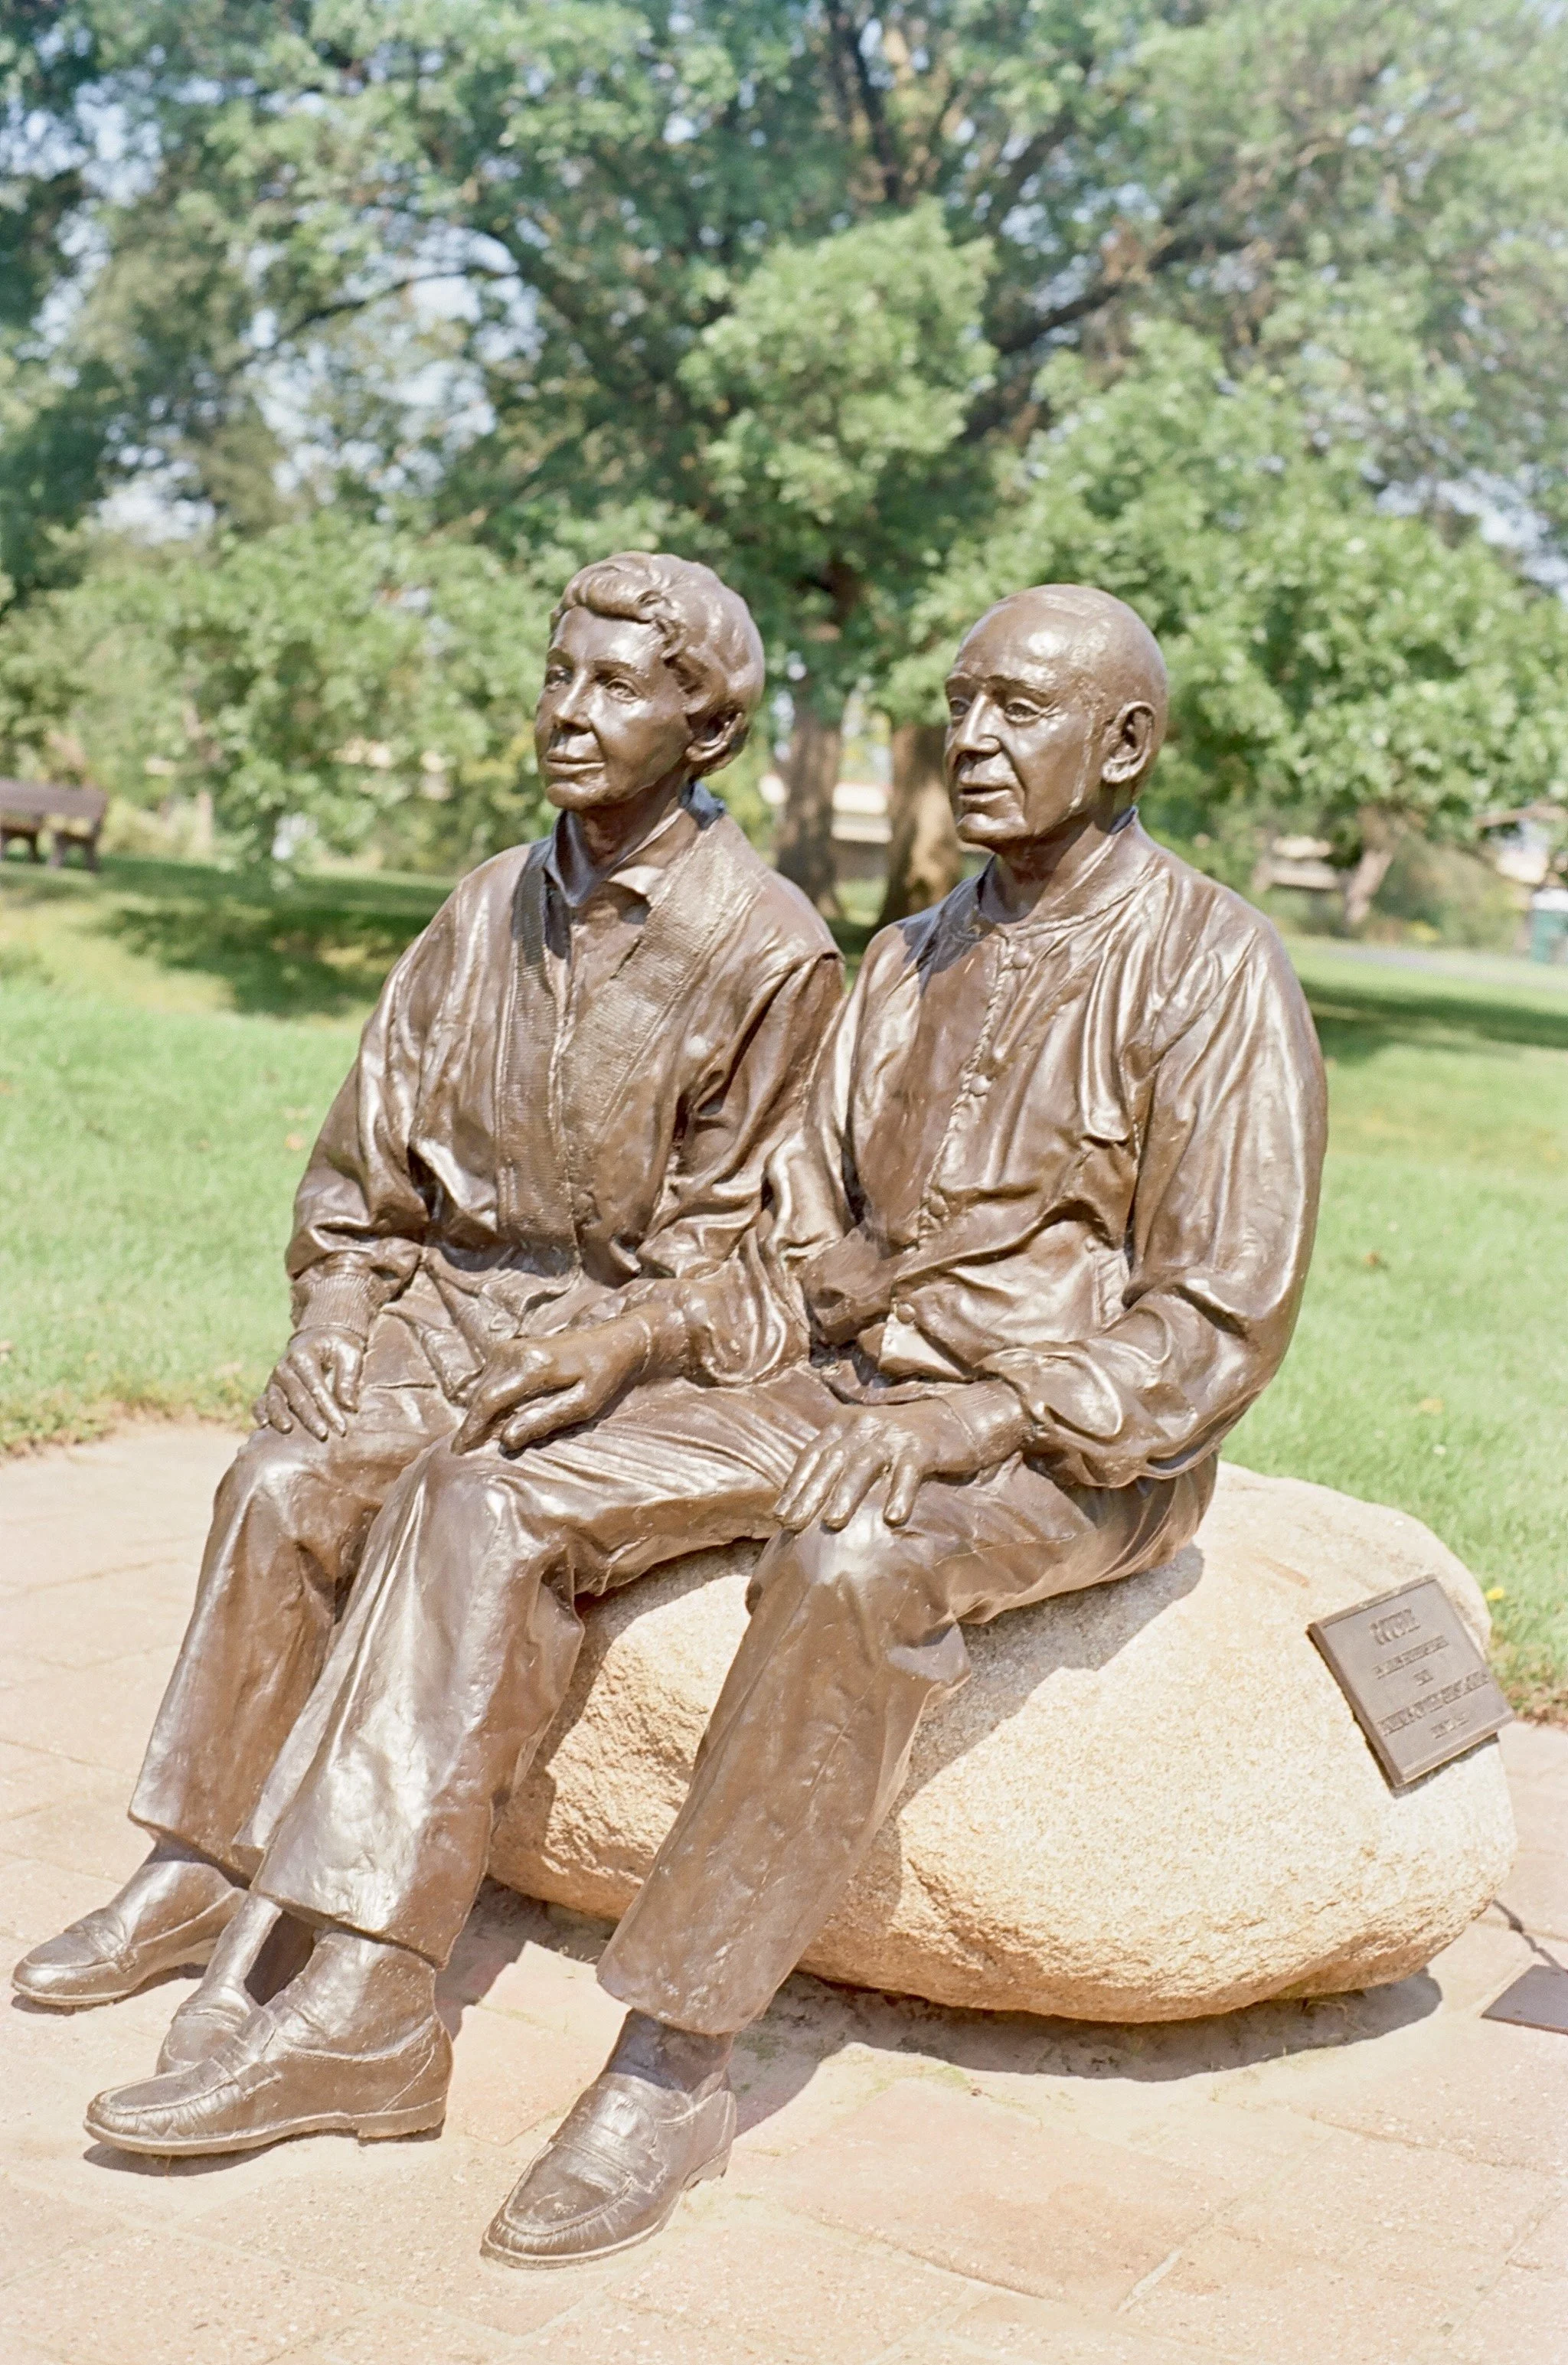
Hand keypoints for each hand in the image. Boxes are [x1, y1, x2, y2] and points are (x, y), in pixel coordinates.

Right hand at [255, 1327, 362, 1441]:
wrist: (320, 1337)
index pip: (317, 1387)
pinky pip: (261, 1402)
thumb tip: (348, 1406)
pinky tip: (264, 1425)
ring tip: (287, 1429)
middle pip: (297, 1397)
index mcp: (303, 1356)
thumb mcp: (350, 1353)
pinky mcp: (271, 1389)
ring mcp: (275, 1379)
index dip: (329, 1409)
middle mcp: (285, 1367)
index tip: (342, 1427)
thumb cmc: (338, 1346)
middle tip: (324, 1435)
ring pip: (275, 1401)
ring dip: (281, 1417)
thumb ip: (349, 1377)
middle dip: (311, 1418)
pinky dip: (260, 1413)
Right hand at [453, 1315, 654, 1455]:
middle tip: (469, 1453)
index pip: (489, 1400)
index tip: (459, 1452)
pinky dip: (492, 1401)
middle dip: (474, 1425)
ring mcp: (511, 1347)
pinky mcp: (511, 1348)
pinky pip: (491, 1380)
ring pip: (483, 1388)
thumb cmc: (604, 1375)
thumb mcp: (584, 1404)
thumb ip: (545, 1420)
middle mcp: (515, 1352)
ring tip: (484, 1440)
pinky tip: (501, 1419)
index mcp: (533, 1366)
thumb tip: (506, 1439)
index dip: (471, 1428)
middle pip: (481, 1395)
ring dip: (483, 1414)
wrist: (615, 1341)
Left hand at [775, 1386, 1028, 1532]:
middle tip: (792, 1525)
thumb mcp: (867, 1444)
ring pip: (863, 1466)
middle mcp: (863, 1426)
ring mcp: (892, 1435)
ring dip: (846, 1495)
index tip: (779, 1516)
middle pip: (831, 1462)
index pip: (812, 1455)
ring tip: (833, 1523)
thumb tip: (810, 1506)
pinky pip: (908, 1472)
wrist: (957, 1420)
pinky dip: (900, 1494)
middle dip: (810, 1495)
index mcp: (844, 1424)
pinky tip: (893, 1518)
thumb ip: (841, 1463)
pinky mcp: (921, 1446)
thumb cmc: (903, 1442)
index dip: (795, 1486)